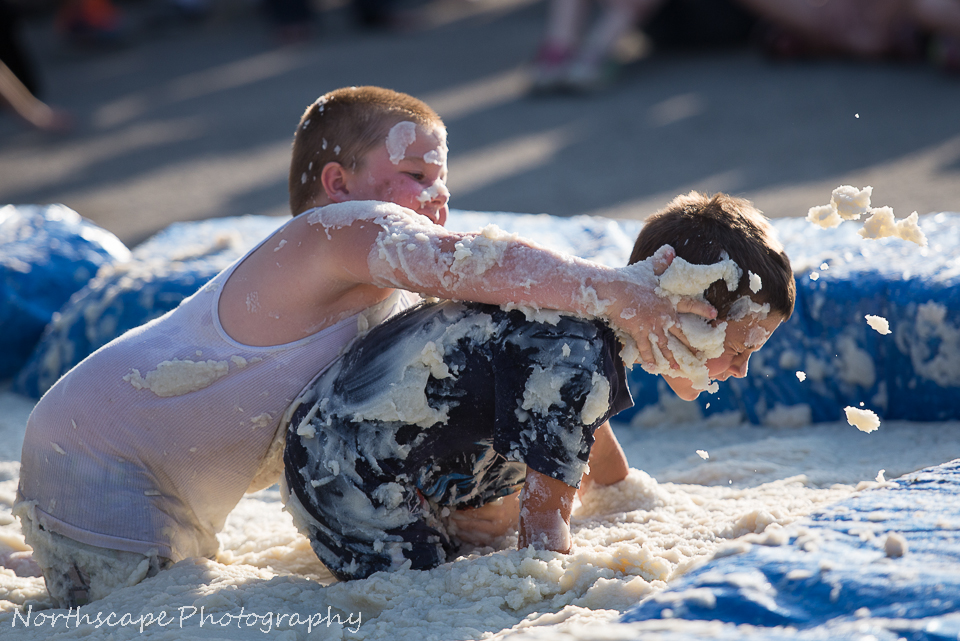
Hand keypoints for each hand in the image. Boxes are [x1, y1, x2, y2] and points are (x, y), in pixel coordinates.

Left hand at [448, 492, 519, 545]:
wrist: (525, 511)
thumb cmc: (511, 498)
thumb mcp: (499, 493)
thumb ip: (484, 495)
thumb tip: (464, 495)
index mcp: (497, 513)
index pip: (473, 513)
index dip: (460, 510)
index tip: (451, 506)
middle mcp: (496, 526)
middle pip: (470, 525)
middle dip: (456, 520)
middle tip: (447, 515)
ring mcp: (495, 536)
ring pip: (472, 535)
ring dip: (459, 530)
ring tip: (450, 523)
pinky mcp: (494, 540)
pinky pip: (476, 540)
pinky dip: (466, 536)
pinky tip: (459, 531)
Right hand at [604, 245, 715, 369]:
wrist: (613, 290)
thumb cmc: (630, 277)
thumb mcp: (649, 267)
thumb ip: (662, 260)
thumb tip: (670, 249)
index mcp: (669, 300)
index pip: (691, 304)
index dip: (703, 309)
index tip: (715, 313)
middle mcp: (664, 315)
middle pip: (682, 333)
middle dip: (693, 346)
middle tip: (703, 357)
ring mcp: (652, 326)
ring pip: (666, 345)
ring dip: (674, 358)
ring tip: (681, 369)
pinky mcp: (639, 332)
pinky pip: (646, 349)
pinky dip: (649, 359)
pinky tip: (653, 367)